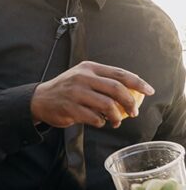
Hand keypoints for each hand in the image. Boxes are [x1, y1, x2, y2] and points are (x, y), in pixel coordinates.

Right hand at [30, 61, 153, 128]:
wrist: (39, 99)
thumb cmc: (67, 89)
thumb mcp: (83, 77)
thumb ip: (103, 81)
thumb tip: (133, 90)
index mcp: (89, 68)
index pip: (119, 73)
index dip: (138, 82)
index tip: (149, 91)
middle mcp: (82, 78)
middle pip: (116, 89)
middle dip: (130, 102)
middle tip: (134, 112)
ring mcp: (75, 93)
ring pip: (107, 105)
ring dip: (117, 116)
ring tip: (116, 121)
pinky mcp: (70, 108)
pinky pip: (94, 118)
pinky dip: (101, 122)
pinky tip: (99, 122)